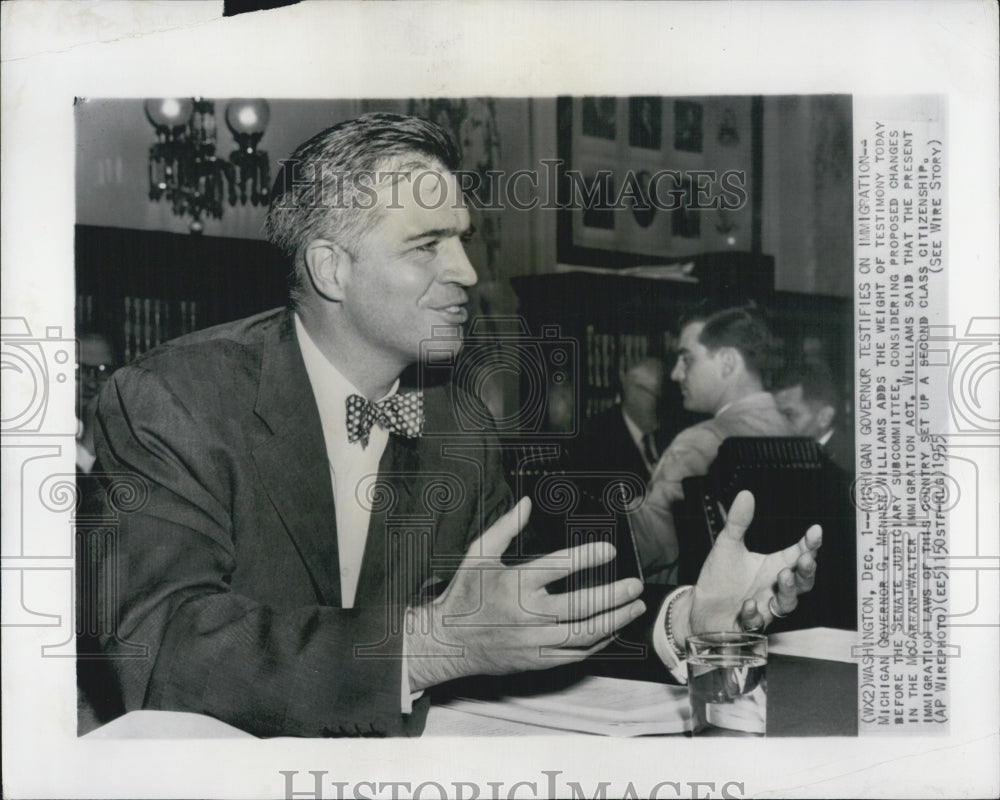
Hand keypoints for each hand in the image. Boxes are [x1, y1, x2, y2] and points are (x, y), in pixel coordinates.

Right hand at [406, 497, 646, 690]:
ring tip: (635, 607)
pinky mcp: (537, 660)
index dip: (588, 557)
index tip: (610, 551)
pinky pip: (576, 654)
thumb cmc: (465, 594)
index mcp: (514, 583)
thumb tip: (527, 503)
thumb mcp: (478, 555)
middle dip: (614, 595)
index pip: (559, 567)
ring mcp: (534, 640)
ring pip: (584, 633)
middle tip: (635, 585)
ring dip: (615, 620)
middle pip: (581, 605)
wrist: (446, 642)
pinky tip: (613, 630)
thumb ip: (504, 527)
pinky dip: (599, 643)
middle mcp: (527, 613)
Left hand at [670, 491, 821, 645]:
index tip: (815, 531)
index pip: (798, 554)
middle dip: (808, 571)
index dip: (810, 544)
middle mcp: (773, 587)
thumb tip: (746, 494)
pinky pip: (757, 622)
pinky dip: (754, 613)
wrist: (701, 605)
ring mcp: (764, 606)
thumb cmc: (719, 577)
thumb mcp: (727, 545)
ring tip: (783, 576)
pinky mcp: (749, 624)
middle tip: (806, 558)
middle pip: (803, 582)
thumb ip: (738, 522)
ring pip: (787, 604)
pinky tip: (748, 604)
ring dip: (788, 591)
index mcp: (773, 566)